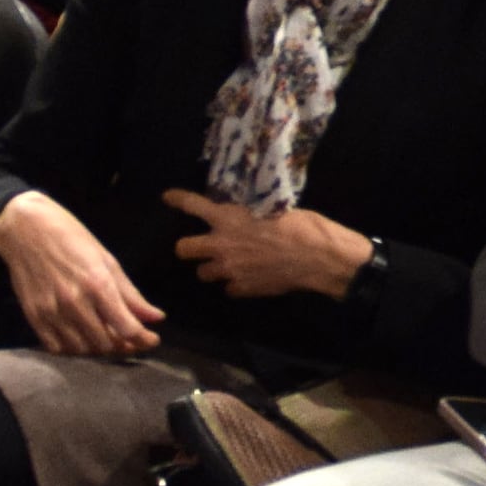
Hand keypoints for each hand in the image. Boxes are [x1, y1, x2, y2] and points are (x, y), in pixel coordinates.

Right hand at [0, 190, 162, 358]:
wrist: (24, 228)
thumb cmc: (70, 237)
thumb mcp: (107, 259)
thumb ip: (131, 294)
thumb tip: (157, 318)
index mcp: (98, 284)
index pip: (127, 328)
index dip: (144, 339)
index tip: (152, 339)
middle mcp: (75, 302)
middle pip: (106, 344)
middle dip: (123, 345)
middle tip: (129, 337)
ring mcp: (52, 312)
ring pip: (82, 349)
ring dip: (98, 348)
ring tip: (106, 336)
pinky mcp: (34, 317)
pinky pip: (57, 348)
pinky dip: (72, 349)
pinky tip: (81, 338)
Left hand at [166, 193, 373, 301]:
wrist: (317, 257)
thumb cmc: (302, 225)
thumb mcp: (273, 210)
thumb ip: (250, 217)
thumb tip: (247, 219)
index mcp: (228, 218)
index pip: (193, 205)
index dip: (177, 199)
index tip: (168, 197)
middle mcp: (221, 244)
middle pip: (183, 249)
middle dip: (188, 248)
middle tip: (201, 247)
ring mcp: (229, 269)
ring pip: (203, 273)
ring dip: (214, 268)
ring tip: (230, 264)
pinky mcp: (242, 288)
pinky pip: (229, 288)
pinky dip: (236, 284)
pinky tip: (251, 278)